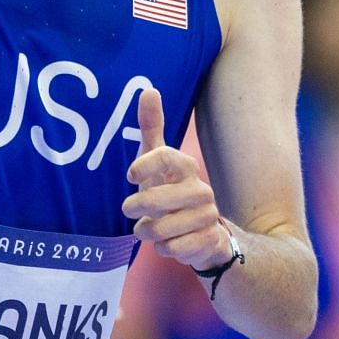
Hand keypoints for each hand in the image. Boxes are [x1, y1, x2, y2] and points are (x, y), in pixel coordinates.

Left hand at [122, 88, 230, 270]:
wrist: (202, 234)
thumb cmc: (170, 191)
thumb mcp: (156, 161)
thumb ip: (151, 128)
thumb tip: (149, 89)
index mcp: (186, 167)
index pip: (165, 155)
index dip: (143, 165)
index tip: (130, 175)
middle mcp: (201, 189)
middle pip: (160, 197)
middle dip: (138, 206)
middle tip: (128, 210)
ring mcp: (208, 216)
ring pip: (165, 227)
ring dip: (147, 231)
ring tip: (147, 229)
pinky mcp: (209, 241)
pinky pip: (176, 248)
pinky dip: (164, 249)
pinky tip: (167, 244)